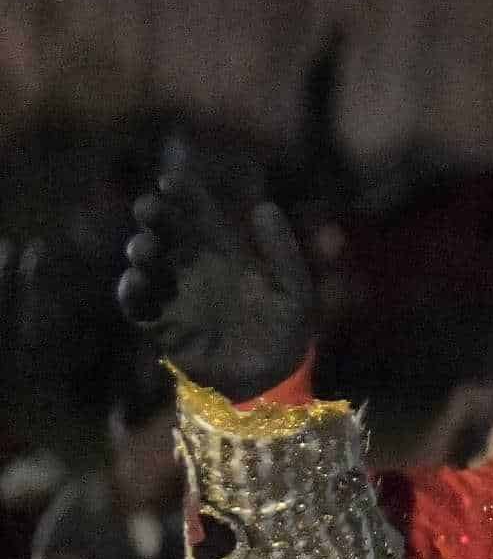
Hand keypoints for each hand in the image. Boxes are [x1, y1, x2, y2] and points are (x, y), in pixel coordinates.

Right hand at [114, 142, 315, 400]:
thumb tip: (263, 206)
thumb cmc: (285, 328)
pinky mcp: (160, 323)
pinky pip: (138, 304)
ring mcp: (173, 293)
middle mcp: (192, 266)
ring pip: (147, 263)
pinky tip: (139, 281)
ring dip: (142, 251)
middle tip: (151, 207)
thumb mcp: (293, 289)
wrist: (272, 377)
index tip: (172, 180)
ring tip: (148, 248)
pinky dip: (133, 291)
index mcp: (223, 251)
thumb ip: (281, 251)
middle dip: (154, 216)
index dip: (184, 194)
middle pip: (165, 232)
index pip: (198, 213)